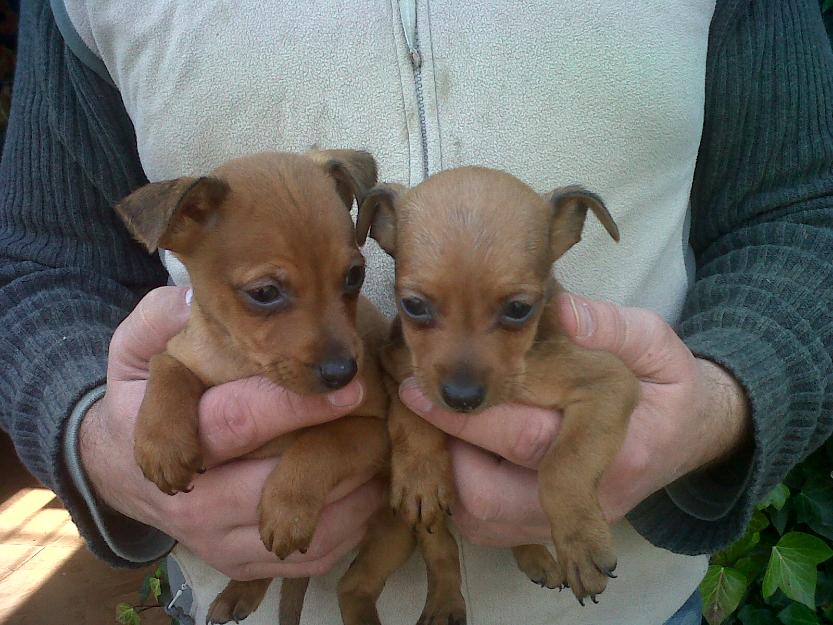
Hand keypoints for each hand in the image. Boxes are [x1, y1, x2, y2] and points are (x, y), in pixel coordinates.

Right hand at [80, 286, 382, 579]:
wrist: (121, 468)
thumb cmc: (144, 396)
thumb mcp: (139, 346)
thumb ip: (159, 317)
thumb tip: (196, 301)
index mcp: (158, 433)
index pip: (230, 423)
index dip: (292, 406)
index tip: (348, 387)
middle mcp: (186, 496)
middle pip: (263, 488)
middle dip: (327, 457)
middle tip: (378, 429)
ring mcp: (212, 536)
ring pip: (291, 533)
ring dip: (345, 497)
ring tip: (379, 454)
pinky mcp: (238, 560)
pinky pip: (302, 560)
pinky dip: (344, 530)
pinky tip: (363, 489)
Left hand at [398, 292, 749, 546]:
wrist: (688, 432)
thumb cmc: (661, 381)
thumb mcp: (650, 340)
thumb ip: (609, 325)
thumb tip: (559, 310)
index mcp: (615, 441)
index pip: (527, 440)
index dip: (465, 419)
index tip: (414, 391)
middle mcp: (590, 496)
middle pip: (488, 494)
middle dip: (445, 448)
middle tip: (425, 401)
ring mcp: (566, 523)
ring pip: (479, 518)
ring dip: (449, 471)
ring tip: (448, 422)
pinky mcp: (550, 531)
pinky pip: (485, 526)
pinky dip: (461, 490)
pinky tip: (464, 447)